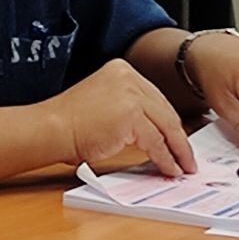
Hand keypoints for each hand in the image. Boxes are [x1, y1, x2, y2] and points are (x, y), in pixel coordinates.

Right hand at [44, 59, 196, 176]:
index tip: (179, 138)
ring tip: (182, 167)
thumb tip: (157, 135)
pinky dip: (165, 159)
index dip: (169, 123)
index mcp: (122, 70)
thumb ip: (130, 109)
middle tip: (187, 157)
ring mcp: (131, 95)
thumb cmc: (69, 123)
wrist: (51, 128)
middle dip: (179, 138)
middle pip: (165, 111)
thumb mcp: (104, 103)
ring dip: (177, 151)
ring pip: (166, 127)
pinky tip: (169, 169)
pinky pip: (156, 142)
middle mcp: (129, 78)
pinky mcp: (131, 117)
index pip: (156, 99)